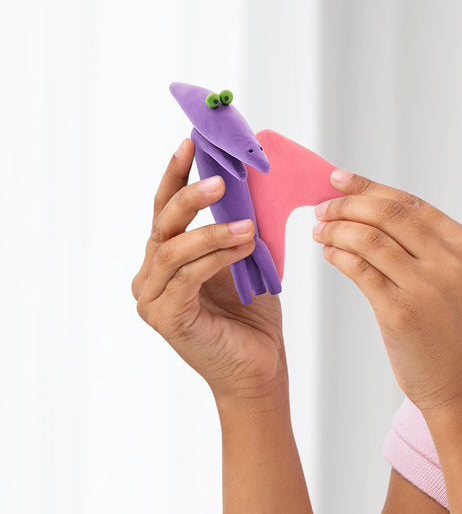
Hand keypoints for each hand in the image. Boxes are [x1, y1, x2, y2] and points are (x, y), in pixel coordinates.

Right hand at [132, 139, 286, 403]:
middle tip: (220, 180)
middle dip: (190, 196)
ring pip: (173, 249)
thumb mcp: (246, 262)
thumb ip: (238, 227)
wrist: (258, 370)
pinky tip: (242, 247)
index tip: (190, 143)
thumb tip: (248, 180)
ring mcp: (153, 299)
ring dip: (212, 232)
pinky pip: (187, 277)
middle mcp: (150, 277)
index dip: (175, 175)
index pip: (165, 210)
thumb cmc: (252, 319)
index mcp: (166, 260)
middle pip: (163, 224)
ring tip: (247, 226)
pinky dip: (215, 258)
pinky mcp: (167, 318)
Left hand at [313, 171, 461, 413]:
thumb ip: (431, 248)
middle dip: (346, 204)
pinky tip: (329, 254)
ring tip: (320, 231)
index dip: (369, 187)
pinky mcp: (400, 312)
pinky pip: (359, 270)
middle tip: (322, 208)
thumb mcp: (460, 282)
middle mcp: (449, 260)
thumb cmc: (460, 337)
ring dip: (336, 229)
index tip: (339, 180)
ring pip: (368, 238)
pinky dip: (338, 256)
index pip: (410, 203)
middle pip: (387, 213)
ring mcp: (426, 286)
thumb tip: (377, 215)